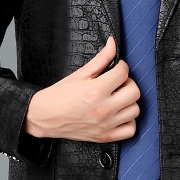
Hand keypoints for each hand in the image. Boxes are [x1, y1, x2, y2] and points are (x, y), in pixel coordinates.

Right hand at [23, 37, 139, 142]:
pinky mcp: (105, 136)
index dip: (121, 66)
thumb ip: (101, 58)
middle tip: (117, 82)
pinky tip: (119, 114)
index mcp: (95, 91)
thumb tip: (113, 43)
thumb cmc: (59, 96)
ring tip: (117, 98)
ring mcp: (105, 124)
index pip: (124, 72)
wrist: (44, 117)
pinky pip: (130, 130)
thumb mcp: (80, 73)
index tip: (116, 68)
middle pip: (134, 92)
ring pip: (135, 110)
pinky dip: (128, 121)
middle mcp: (103, 109)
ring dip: (129, 101)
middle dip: (127, 83)